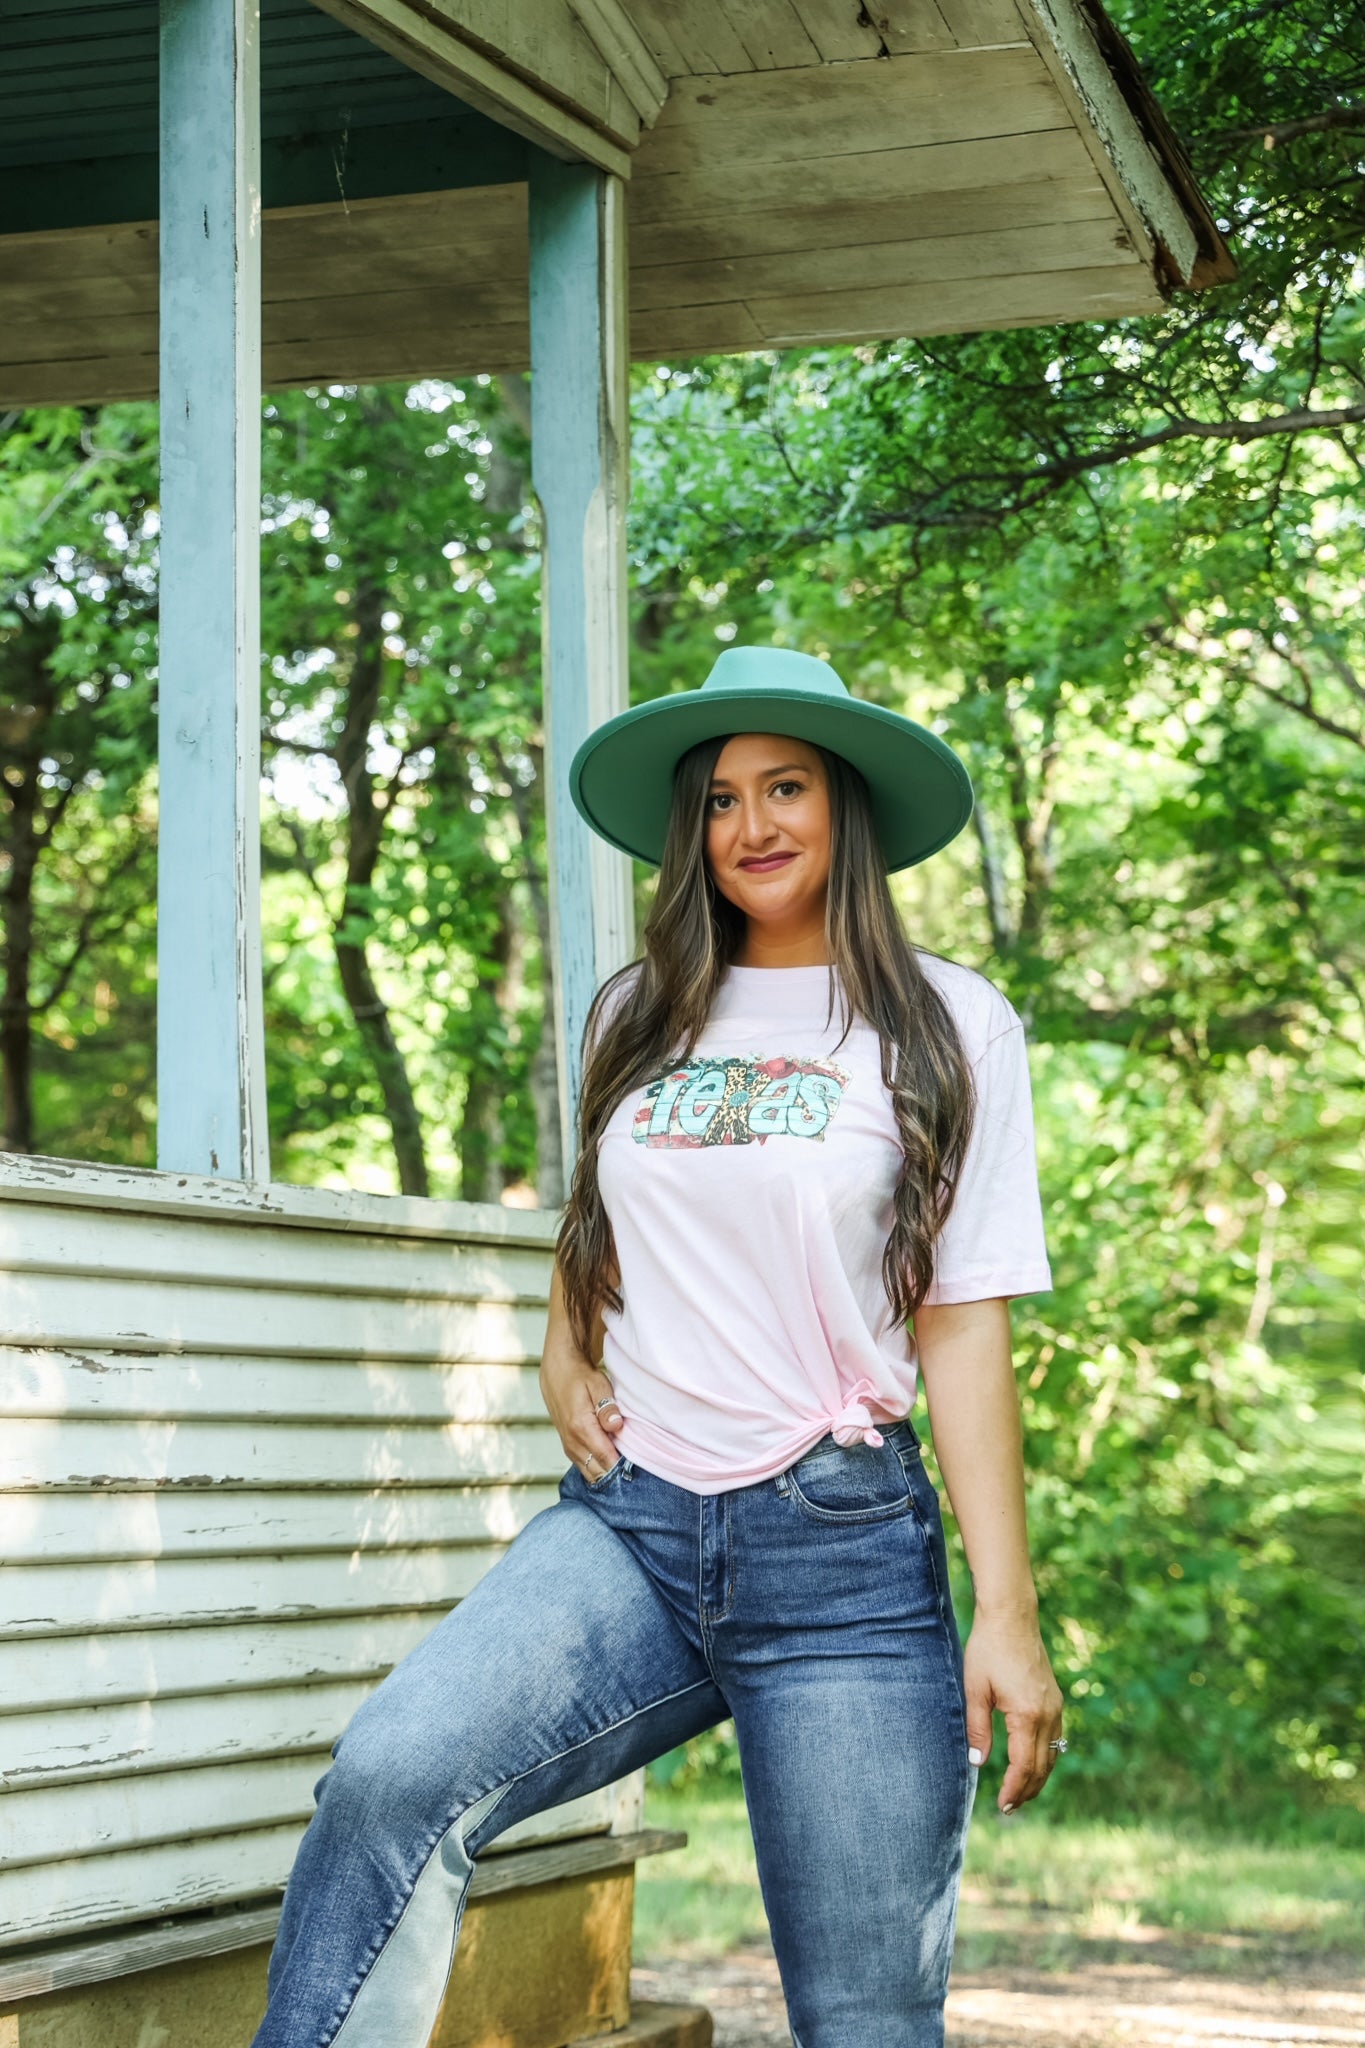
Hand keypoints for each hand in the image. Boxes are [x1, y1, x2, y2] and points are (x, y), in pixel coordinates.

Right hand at [539, 1354, 624, 1483]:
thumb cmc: (581, 1377)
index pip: (606, 1458)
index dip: (623, 1467)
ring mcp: (569, 1446)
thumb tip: (616, 1426)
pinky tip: (612, 1464)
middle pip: (599, 1471)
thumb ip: (607, 1407)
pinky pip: (584, 1467)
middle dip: (617, 1475)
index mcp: (581, 1427)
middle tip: (636, 1470)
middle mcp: (572, 1441)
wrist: (557, 1373)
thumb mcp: (597, 1385)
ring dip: (607, 1473)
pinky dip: (598, 1470)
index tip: (639, 1469)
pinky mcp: (568, 1447)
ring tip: (626, 1469)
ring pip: (590, 1474)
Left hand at [963, 1611, 1064, 1813]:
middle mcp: (1048, 1714)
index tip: (1003, 1806)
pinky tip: (1033, 1764)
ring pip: (1053, 1754)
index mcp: (1027, 1714)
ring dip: (1038, 1777)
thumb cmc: (988, 1649)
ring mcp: (1055, 1706)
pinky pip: (1056, 1738)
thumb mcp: (975, 1689)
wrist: (1011, 1616)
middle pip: (1042, 1766)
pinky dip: (1045, 1757)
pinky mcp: (1055, 1699)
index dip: (1014, 1789)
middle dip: (1027, 1790)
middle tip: (1010, 1808)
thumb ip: (977, 1729)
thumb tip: (978, 1763)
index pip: (1024, 1765)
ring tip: (1020, 1794)